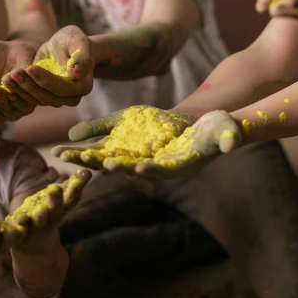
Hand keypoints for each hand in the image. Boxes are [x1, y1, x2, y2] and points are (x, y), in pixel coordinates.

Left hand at [2, 26, 93, 111]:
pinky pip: (30, 98)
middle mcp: (72, 97)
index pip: (64, 88)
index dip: (47, 80)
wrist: (67, 46)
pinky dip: (18, 92)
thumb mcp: (79, 42)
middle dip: (30, 87)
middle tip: (13, 74)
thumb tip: (76, 73)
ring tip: (6, 77)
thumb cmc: (75, 41)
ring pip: (38, 100)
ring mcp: (57, 98)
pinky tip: (6, 82)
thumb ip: (81, 56)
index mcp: (83, 86)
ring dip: (21, 91)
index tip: (30, 67)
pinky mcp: (44, 95)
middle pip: (50, 98)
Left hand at [6, 169, 91, 252]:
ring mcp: (35, 228)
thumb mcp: (60, 202)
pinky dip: (17, 228)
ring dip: (40, 216)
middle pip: (55, 210)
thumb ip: (71, 188)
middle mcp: (49, 220)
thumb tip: (87, 171)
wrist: (35, 249)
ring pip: (39, 221)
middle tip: (54, 188)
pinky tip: (17, 222)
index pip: (70, 199)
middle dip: (55, 199)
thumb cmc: (48, 219)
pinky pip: (18, 232)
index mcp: (60, 210)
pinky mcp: (20, 236)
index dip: (75, 189)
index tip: (84, 174)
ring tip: (42, 210)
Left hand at [54, 110, 241, 179]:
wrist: (202, 126)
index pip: (163, 170)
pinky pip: (104, 147)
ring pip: (110, 159)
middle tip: (99, 164)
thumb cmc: (218, 130)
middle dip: (114, 166)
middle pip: (130, 168)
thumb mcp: (226, 132)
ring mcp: (139, 156)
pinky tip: (64, 146)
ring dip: (88, 160)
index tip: (140, 168)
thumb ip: (229, 138)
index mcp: (177, 166)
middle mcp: (154, 167)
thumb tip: (233, 143)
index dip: (152, 170)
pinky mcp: (129, 145)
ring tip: (64, 158)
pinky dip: (86, 147)